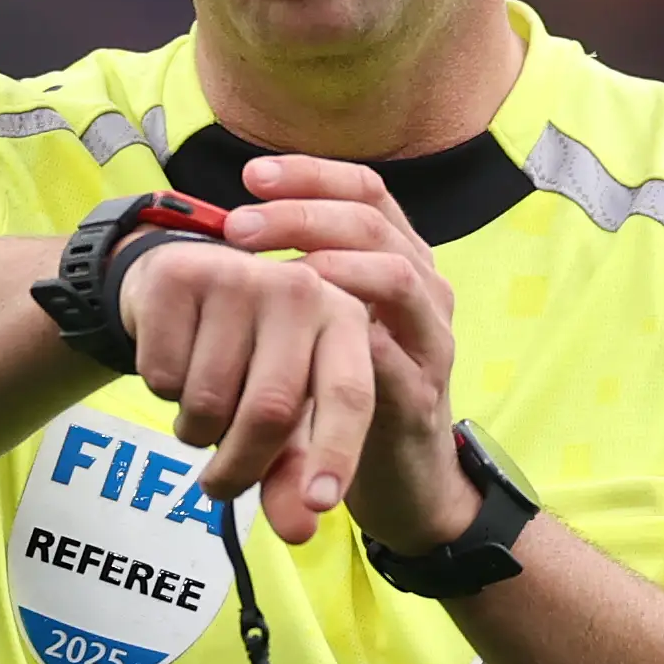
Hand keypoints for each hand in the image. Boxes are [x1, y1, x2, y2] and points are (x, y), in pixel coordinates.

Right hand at [115, 237, 375, 545]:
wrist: (181, 284)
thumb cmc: (248, 357)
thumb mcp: (284, 417)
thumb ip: (293, 475)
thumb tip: (300, 532)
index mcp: (345, 319)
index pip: (350, 394)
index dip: (337, 452)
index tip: (320, 505)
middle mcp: (300, 287)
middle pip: (271, 410)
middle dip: (240, 466)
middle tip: (220, 485)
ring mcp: (237, 276)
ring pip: (208, 399)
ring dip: (195, 430)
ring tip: (201, 409)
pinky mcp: (178, 277)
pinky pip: (163, 374)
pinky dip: (162, 392)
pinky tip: (175, 363)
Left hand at [218, 156, 479, 555]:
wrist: (409, 487)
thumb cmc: (353, 394)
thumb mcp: (331, 325)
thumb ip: (303, 277)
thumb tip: (233, 223)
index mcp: (402, 262)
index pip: (366, 192)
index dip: (311, 176)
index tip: (252, 176)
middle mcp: (426, 292)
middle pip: (374, 224)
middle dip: (303, 216)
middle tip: (239, 226)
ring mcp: (430, 344)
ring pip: (397, 277)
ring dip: (330, 266)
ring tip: (270, 274)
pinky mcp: (419, 400)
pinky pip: (391, 356)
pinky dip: (345, 339)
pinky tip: (300, 339)